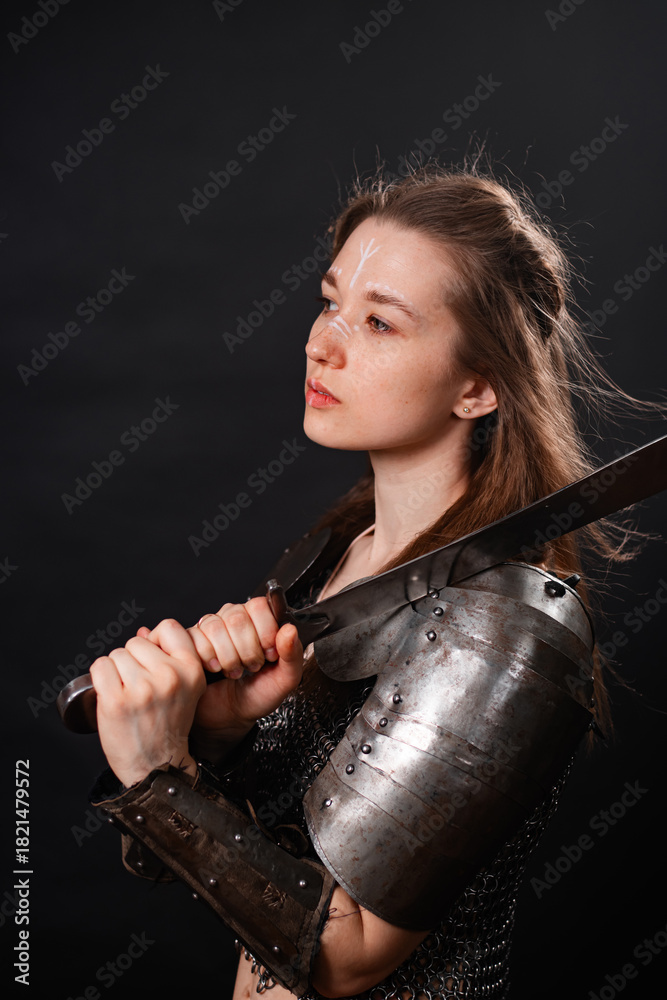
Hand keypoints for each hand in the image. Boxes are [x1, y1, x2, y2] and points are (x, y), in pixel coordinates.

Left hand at [90, 619, 204, 786]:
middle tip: (140, 687)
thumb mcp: (186, 689)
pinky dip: (100, 677)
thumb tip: (144, 631)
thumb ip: (172, 659)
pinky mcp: (117, 701)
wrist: (157, 766)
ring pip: (116, 654)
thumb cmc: (168, 726)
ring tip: (128, 694)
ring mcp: (142, 689)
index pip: (169, 627)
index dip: (156, 640)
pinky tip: (111, 693)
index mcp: (191, 671)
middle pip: (136, 641)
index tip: (153, 659)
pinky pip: (100, 666)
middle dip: (133, 660)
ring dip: (116, 671)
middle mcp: (169, 677)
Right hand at [137, 597, 304, 750]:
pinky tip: (215, 669)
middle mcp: (234, 618)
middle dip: (247, 650)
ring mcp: (210, 627)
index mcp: (259, 620)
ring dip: (228, 658)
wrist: (229, 717)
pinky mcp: (190, 640)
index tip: (269, 655)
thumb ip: (293, 655)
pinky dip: (209, 660)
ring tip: (234, 671)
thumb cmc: (257, 696)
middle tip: (251, 667)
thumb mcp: (284, 680)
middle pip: (238, 617)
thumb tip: (290, 630)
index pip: (260, 605)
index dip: (265, 632)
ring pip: (216, 627)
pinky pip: (196, 638)